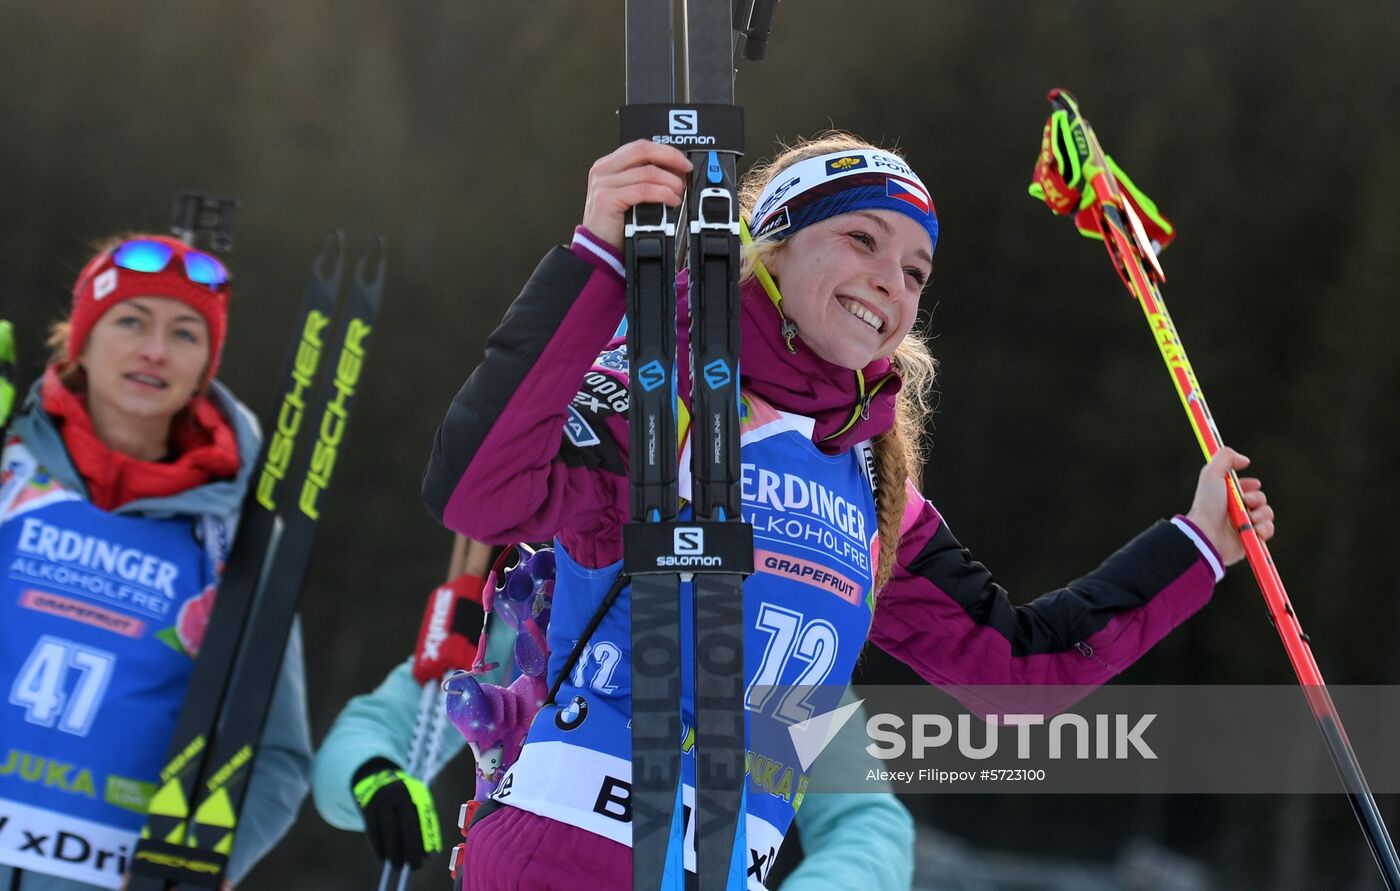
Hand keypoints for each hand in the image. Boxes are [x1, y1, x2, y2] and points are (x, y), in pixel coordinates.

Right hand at [352, 758, 442, 869]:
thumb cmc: (402, 799)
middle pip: (406, 824)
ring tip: (398, 866)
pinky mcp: (367, 805)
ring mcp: (382, 798)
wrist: (376, 778)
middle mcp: (399, 793)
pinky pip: (372, 829)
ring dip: (393, 850)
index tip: (428, 858)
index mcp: (415, 792)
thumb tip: (429, 853)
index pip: (422, 819)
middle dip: (411, 848)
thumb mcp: (414, 801)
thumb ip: (423, 823)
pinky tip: (382, 857)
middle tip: (415, 866)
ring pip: (388, 828)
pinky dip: (377, 845)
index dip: (425, 840)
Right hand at [581, 140, 691, 249]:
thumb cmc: (615, 224)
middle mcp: (603, 170)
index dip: (665, 151)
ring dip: (670, 182)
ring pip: (647, 172)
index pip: (640, 146)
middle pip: (643, 151)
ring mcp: (604, 184)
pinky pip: (643, 190)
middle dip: (670, 158)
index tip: (682, 161)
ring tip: (679, 193)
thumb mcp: (629, 194)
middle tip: (685, 170)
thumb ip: (644, 179)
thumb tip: (675, 171)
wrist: (598, 247)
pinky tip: (671, 201)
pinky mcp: (608, 199)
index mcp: (608, 165)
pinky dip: (663, 194)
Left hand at [1185, 447, 1274, 566]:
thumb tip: (1245, 460)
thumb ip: (1225, 458)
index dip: (1251, 485)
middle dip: (1258, 498)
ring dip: (1262, 514)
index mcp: (1226, 497)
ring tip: (1251, 517)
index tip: (1254, 484)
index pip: (1245, 488)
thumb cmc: (1208, 505)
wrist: (1207, 534)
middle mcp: (1235, 511)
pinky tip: (1254, 529)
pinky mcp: (1250, 541)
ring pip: (1267, 515)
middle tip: (1246, 501)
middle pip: (1260, 500)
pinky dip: (1264, 528)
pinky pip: (1268, 531)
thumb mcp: (1212, 474)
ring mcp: (1243, 526)